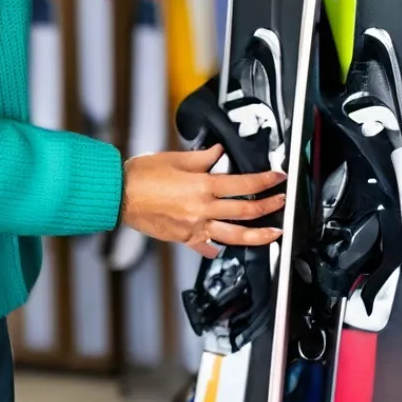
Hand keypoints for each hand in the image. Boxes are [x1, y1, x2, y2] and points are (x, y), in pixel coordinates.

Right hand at [119, 145, 285, 259]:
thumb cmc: (142, 175)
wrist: (120, 195)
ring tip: (274, 235)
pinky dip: (217, 248)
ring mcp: (195, 227)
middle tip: (282, 202)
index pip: (243, 183)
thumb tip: (217, 152)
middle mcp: (202, 209)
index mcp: (202, 186)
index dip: (265, 180)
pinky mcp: (184, 239)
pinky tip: (224, 248)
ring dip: (259, 236)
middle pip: (245, 211)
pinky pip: (207, 247)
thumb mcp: (174, 158)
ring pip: (235, 236)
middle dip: (269, 206)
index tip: (277, 178)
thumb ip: (201, 158)